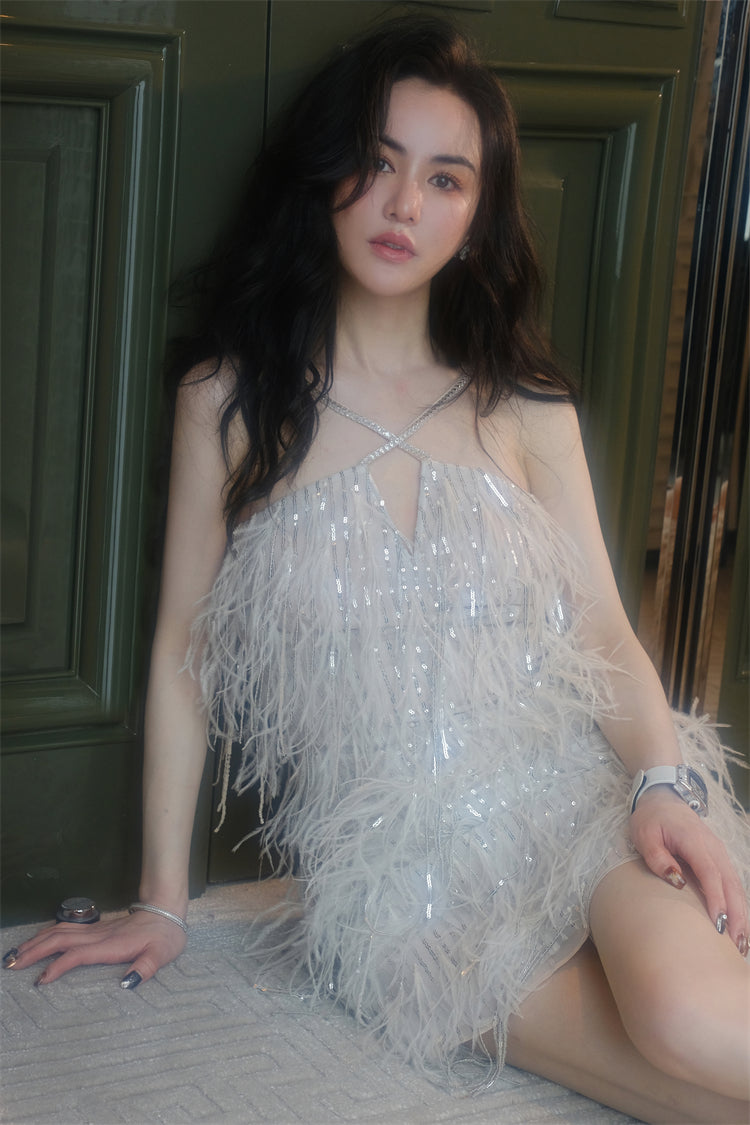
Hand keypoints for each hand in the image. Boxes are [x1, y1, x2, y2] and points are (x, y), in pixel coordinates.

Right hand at [2, 908, 186, 986]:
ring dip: (36, 942)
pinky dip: (46, 934)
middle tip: (10, 965)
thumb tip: (128, 984)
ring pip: (60, 931)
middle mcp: (99, 936)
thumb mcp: (162, 954)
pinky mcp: (96, 929)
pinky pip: (66, 929)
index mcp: (111, 945)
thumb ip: (147, 968)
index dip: (59, 965)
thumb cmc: (165, 936)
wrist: (167, 911)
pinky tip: (36, 941)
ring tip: (14, 955)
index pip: (78, 954)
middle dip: (34, 951)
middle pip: (60, 939)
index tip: (41, 980)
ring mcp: (96, 930)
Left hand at [630, 786, 747, 956]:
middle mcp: (714, 848)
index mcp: (694, 840)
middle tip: (736, 946)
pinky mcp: (720, 861)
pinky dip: (738, 906)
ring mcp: (720, 854)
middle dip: (736, 915)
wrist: (663, 800)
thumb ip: (658, 857)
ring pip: (736, 887)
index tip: (718, 923)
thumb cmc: (651, 820)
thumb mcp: (644, 834)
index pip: (710, 873)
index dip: (716, 899)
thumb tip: (676, 881)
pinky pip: (733, 885)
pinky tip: (738, 927)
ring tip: (741, 946)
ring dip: (741, 915)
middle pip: (730, 884)